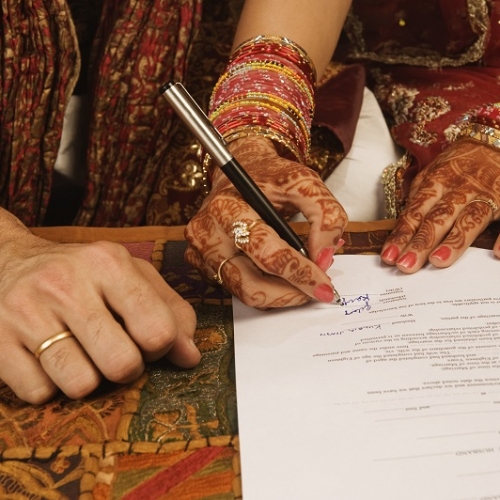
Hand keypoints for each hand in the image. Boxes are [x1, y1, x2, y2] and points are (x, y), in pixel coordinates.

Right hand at [0, 225, 199, 403]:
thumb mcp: (131, 276)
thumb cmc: (83, 274)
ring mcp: (25, 312)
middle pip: (122, 364)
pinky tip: (47, 358)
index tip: (147, 340)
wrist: (8, 262)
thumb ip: (170, 311)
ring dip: (88, 379)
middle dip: (127, 368)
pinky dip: (50, 385)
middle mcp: (65, 283)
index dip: (160, 347)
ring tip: (80, 353)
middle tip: (114, 350)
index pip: (157, 331)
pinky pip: (40, 394)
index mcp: (108, 263)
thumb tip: (190, 357)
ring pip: (81, 385)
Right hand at [185, 136, 346, 307]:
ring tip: (302, 285)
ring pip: (244, 292)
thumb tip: (325, 258)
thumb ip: (325, 214)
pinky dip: (265, 290)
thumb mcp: (305, 182)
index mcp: (228, 207)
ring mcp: (202, 251)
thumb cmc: (270, 177)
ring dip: (279, 296)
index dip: (299, 272)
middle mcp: (208, 232)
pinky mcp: (203, 263)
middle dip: (289, 293)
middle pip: (250, 282)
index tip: (324, 286)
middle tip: (315, 291)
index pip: (266, 251)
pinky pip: (238, 288)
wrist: (241, 172)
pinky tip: (282, 276)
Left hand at [381, 139, 499, 271]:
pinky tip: (497, 254)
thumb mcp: (430, 175)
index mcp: (435, 183)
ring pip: (469, 220)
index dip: (401, 236)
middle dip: (421, 243)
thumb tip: (400, 230)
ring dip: (454, 242)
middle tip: (406, 266)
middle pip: (437, 219)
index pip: (414, 213)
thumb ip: (417, 201)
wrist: (493, 140)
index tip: (388, 257)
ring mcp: (486, 195)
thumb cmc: (456, 164)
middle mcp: (459, 190)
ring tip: (438, 262)